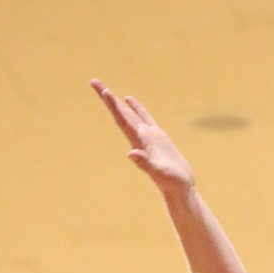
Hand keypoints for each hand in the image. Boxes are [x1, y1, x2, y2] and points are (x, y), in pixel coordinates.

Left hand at [91, 79, 193, 195]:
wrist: (180, 191)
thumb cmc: (171, 183)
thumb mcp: (159, 173)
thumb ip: (145, 163)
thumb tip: (131, 154)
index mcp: (140, 142)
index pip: (123, 120)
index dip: (114, 106)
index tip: (104, 91)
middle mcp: (140, 138)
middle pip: (121, 114)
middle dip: (108, 99)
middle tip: (93, 81)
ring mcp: (148, 137)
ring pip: (130, 114)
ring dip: (118, 102)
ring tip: (105, 90)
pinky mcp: (158, 138)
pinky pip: (144, 117)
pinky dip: (136, 107)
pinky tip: (130, 100)